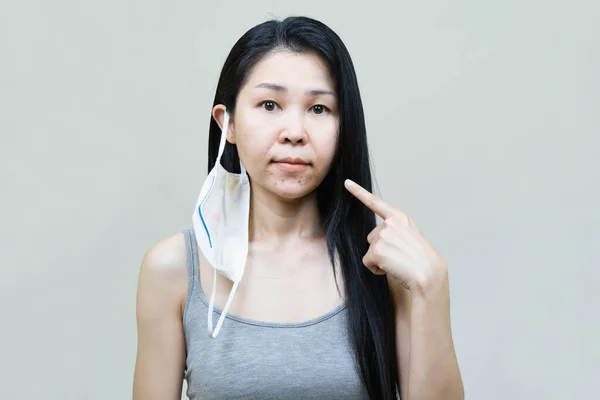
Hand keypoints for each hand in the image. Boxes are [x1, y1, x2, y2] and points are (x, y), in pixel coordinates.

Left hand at [344, 179, 447, 294]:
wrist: (428, 273)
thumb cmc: (423, 259)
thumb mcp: (411, 235)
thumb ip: (396, 230)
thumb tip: (379, 236)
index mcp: (399, 217)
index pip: (375, 203)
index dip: (359, 192)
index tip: (347, 182)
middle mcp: (389, 223)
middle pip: (372, 237)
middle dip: (381, 248)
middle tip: (400, 256)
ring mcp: (382, 235)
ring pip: (370, 251)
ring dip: (380, 260)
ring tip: (398, 263)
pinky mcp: (376, 250)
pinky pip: (368, 262)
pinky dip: (377, 269)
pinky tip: (392, 269)